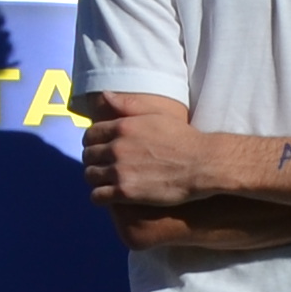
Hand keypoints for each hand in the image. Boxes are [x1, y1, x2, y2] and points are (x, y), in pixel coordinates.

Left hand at [81, 106, 215, 213]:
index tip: (99, 149)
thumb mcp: (155, 115)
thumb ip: (127, 105)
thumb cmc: (183, 138)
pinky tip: (109, 195)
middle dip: (93, 160)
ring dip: (95, 178)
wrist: (202, 164)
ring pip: (90, 176)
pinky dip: (99, 196)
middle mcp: (117, 147)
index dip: (93, 143)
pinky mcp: (125, 192)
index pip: (90, 135)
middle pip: (88, 155)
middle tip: (102, 166)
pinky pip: (97, 196)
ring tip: (104, 181)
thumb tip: (104, 95)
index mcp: (122, 127)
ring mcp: (120, 171)